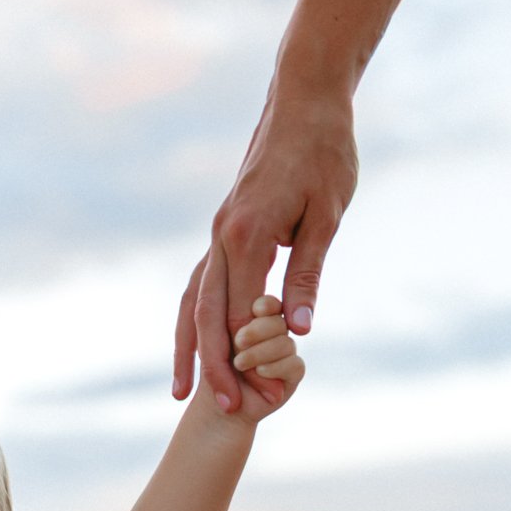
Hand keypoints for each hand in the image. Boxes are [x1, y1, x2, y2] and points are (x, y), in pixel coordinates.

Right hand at [173, 86, 356, 413]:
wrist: (303, 101)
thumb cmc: (324, 152)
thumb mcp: (328, 213)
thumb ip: (309, 271)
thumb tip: (299, 328)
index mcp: (248, 234)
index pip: (242, 313)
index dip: (252, 358)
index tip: (268, 395)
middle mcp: (222, 237)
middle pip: (208, 315)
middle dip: (214, 366)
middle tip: (226, 409)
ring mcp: (217, 234)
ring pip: (192, 302)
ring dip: (188, 348)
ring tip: (182, 391)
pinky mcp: (222, 231)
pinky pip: (198, 284)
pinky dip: (193, 319)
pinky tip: (194, 345)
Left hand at [225, 295, 305, 422]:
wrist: (216, 410)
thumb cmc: (211, 374)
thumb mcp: (213, 342)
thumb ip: (230, 322)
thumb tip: (257, 306)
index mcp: (255, 317)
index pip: (266, 304)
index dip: (265, 305)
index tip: (255, 311)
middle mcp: (273, 331)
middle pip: (276, 318)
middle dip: (256, 331)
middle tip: (239, 343)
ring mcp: (285, 351)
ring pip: (285, 340)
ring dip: (259, 353)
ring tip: (239, 364)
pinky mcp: (294, 372)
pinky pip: (293, 363)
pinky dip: (274, 369)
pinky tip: (260, 372)